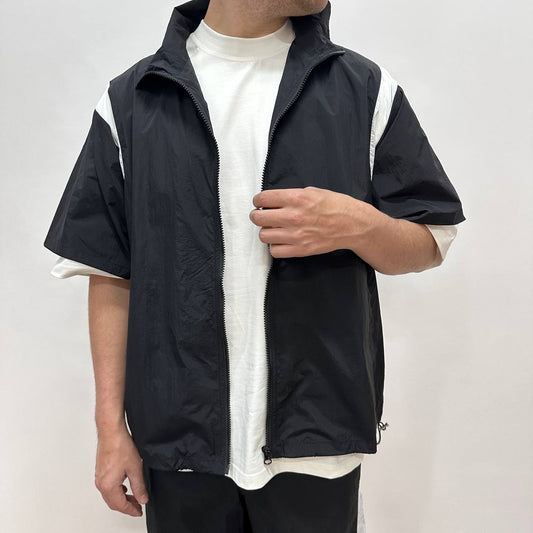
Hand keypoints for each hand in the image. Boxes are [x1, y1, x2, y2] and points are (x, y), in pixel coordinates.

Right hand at [94, 426, 148, 516]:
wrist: (111, 432)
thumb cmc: (120, 446)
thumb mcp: (135, 468)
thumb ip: (139, 486)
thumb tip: (142, 499)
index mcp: (108, 486)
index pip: (120, 505)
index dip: (131, 510)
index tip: (139, 512)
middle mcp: (101, 483)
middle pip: (114, 502)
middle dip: (126, 506)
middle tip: (138, 506)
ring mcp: (99, 477)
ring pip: (110, 495)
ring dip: (122, 498)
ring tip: (134, 496)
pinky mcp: (100, 471)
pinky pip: (107, 487)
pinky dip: (117, 490)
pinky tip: (125, 486)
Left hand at [249, 186, 370, 257]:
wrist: (352, 225)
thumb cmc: (336, 206)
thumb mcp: (313, 191)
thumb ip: (292, 195)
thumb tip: (275, 200)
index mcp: (296, 198)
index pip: (263, 199)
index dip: (258, 200)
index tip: (259, 203)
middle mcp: (294, 217)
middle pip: (258, 218)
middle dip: (257, 215)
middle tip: (261, 215)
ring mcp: (296, 235)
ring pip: (263, 236)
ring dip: (266, 231)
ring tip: (273, 229)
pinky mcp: (300, 249)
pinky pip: (275, 251)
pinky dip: (275, 246)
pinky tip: (281, 241)